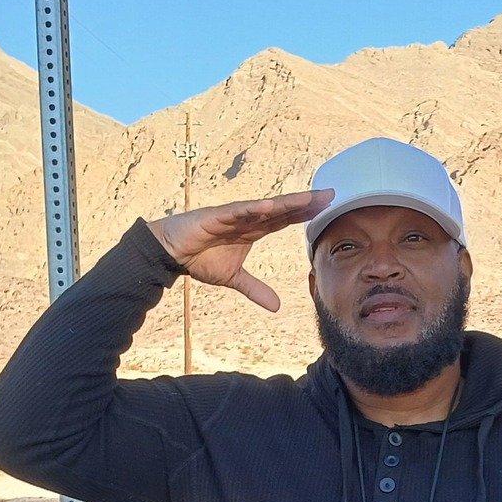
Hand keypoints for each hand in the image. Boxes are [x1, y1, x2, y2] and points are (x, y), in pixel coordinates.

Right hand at [146, 189, 334, 312]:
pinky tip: (270, 205)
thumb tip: (276, 307)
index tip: (328, 206)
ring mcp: (233, 215)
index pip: (285, 219)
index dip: (305, 213)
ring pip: (264, 207)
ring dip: (286, 202)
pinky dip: (253, 208)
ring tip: (308, 198)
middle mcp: (247, 219)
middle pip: (282, 209)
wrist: (171, 252)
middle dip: (305, 202)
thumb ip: (255, 289)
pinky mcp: (216, 216)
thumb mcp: (233, 278)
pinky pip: (238, 211)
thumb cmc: (200, 258)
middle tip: (330, 194)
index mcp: (253, 230)